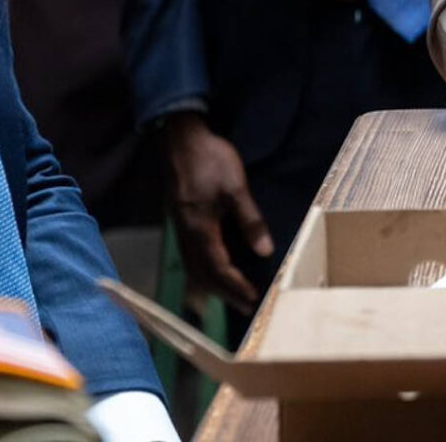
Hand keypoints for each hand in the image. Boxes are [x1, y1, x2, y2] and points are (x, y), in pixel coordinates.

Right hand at [161, 111, 270, 308]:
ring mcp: (180, 228)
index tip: (253, 299)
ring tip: (233, 296)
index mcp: (201, 229)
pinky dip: (204, 271)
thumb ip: (250, 221)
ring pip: (194, 268)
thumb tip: (265, 251)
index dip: (236, 286)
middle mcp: (187, 234)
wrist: (181, 139)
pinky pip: (190, 256)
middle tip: (246, 306)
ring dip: (213, 285)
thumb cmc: (210, 159)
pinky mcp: (180, 220)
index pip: (219, 268)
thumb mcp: (236, 187)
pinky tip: (215, 269)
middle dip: (225, 293)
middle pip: (203, 275)